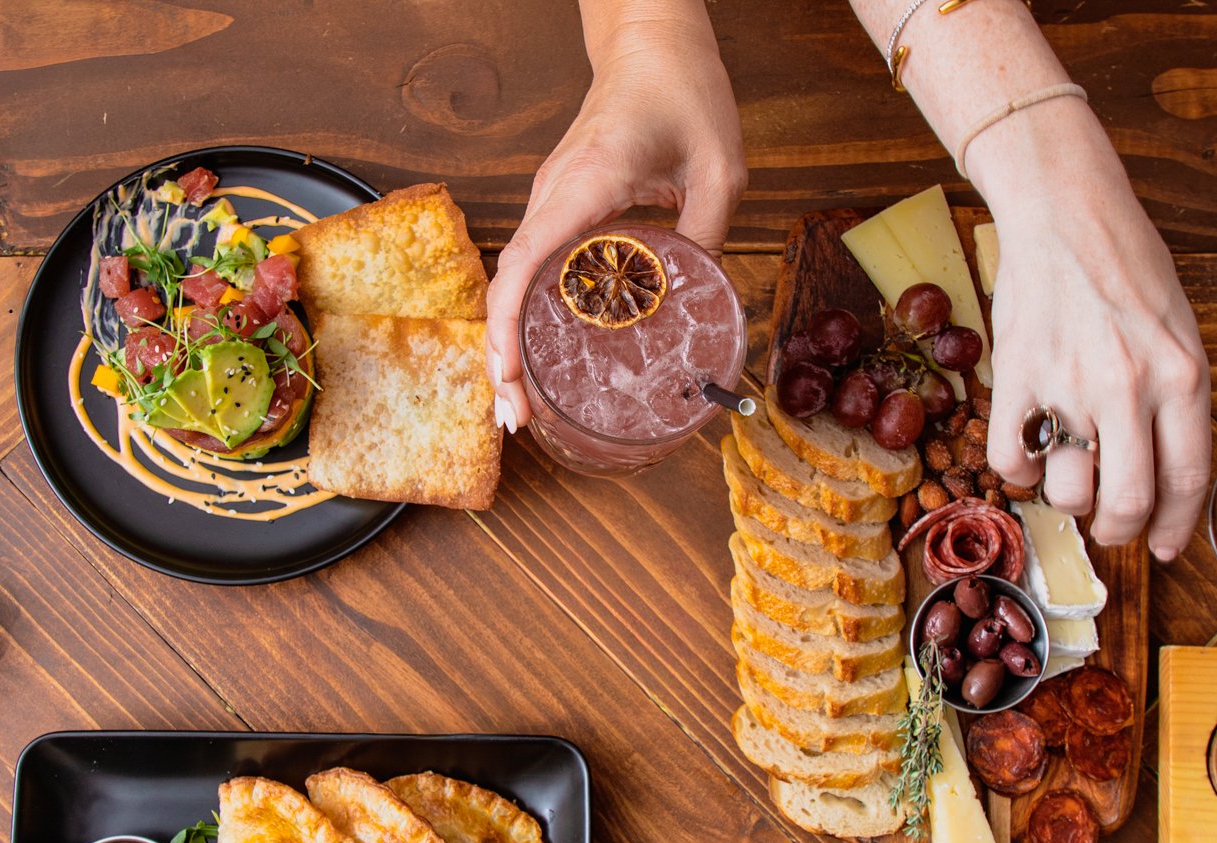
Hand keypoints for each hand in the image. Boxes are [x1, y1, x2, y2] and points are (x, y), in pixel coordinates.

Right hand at [484, 3, 745, 429]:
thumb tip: (700, 307)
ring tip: (520, 404)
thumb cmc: (682, 91)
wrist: (651, 42)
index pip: (524, 265)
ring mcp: (548, 202)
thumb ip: (706, 239)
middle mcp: (552, 196)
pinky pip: (531, 270)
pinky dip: (524, 318)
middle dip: (500, 359)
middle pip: (505, 288)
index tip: (509, 380)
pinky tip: (539, 356)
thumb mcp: (720, 169)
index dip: (507, 330)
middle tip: (516, 420)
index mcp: (585, 183)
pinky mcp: (556, 208)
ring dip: (507, 344)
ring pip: (511, 284)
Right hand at [975, 104, 1211, 560]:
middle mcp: (1130, 388)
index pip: (1190, 479)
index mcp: (1185, 375)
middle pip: (1127, 500)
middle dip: (1117, 529)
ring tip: (1065, 472)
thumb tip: (1166, 471)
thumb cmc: (1126, 269)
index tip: (1163, 546)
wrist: (1065, 217)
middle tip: (1108, 526)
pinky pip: (1011, 462)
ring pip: (1066, 490)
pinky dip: (1018, 471)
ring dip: (1065, 498)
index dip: (1176, 526)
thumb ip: (1177, 401)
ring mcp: (1068, 386)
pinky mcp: (1014, 380)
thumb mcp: (1178, 334)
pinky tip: (1027, 448)